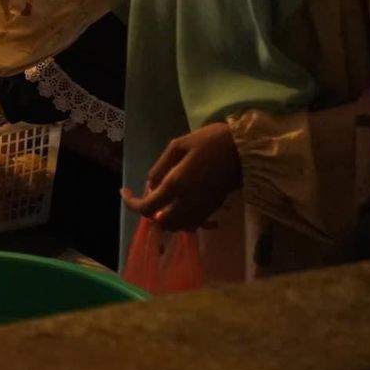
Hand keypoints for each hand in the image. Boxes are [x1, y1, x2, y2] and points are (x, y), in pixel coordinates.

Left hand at [122, 122, 241, 231]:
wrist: (245, 149)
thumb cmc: (209, 142)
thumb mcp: (177, 146)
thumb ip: (160, 168)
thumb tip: (151, 186)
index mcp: (176, 186)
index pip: (147, 207)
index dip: (131, 203)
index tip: (124, 192)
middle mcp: (188, 204)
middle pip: (162, 223)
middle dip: (149, 213)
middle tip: (145, 195)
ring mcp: (202, 209)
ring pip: (178, 227)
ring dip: (165, 218)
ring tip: (160, 199)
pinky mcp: (213, 209)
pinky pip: (192, 223)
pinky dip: (181, 219)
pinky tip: (178, 203)